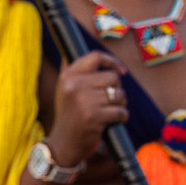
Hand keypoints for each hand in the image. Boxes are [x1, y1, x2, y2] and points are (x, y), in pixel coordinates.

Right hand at [47, 51, 127, 166]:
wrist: (63, 144)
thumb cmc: (71, 114)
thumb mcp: (67, 88)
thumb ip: (77, 69)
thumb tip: (86, 41)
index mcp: (68, 76)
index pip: (95, 57)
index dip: (112, 62)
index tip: (122, 71)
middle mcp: (73, 85)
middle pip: (113, 77)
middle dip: (117, 90)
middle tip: (107, 102)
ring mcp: (83, 100)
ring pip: (119, 94)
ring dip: (119, 105)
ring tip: (107, 112)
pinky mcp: (93, 116)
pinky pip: (121, 111)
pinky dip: (121, 117)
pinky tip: (110, 122)